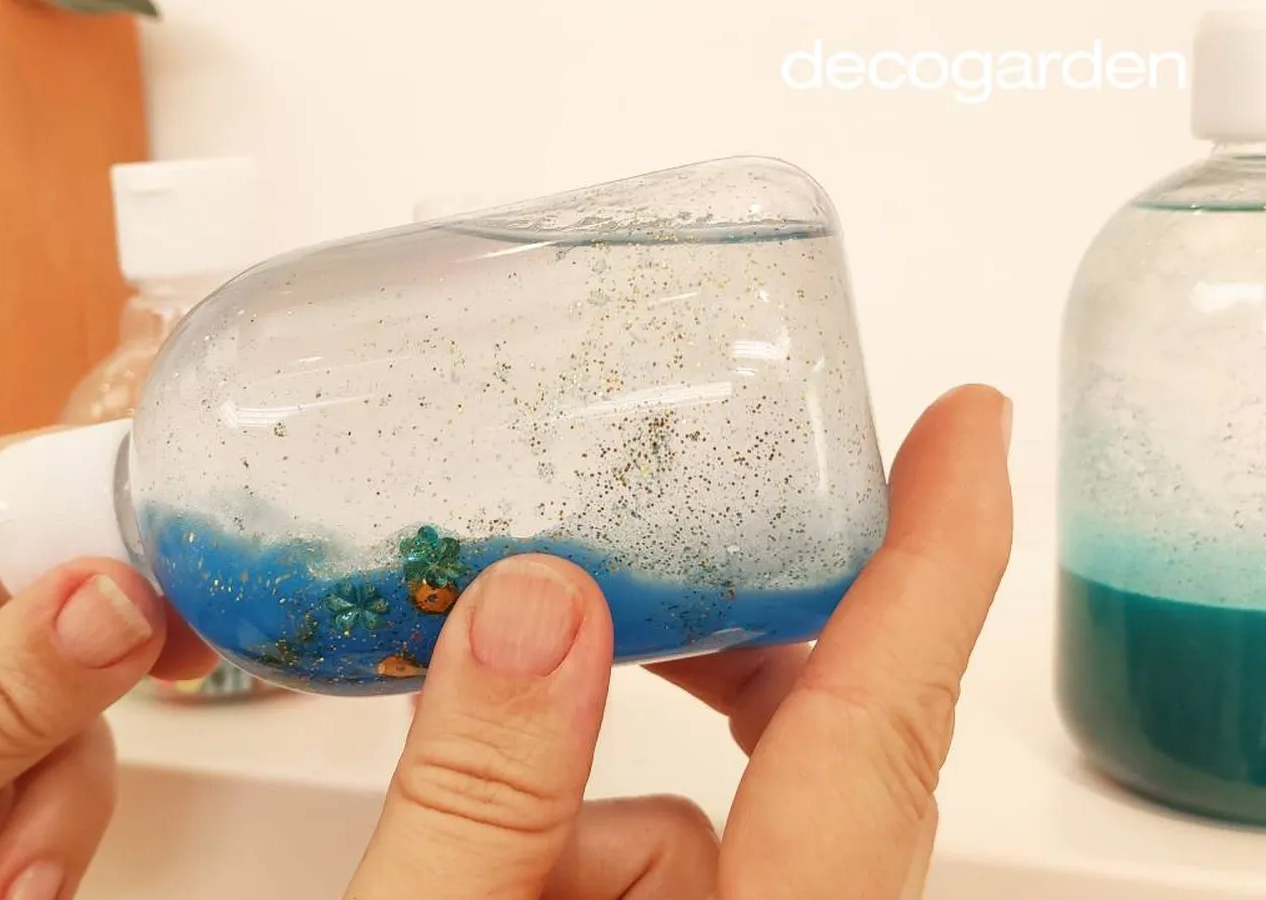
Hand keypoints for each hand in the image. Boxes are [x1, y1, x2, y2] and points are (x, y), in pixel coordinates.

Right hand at [346, 384, 1012, 898]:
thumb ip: (479, 792)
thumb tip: (535, 603)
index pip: (877, 729)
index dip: (935, 563)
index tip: (966, 427)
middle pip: (819, 749)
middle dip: (716, 651)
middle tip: (622, 561)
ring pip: (705, 811)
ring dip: (575, 788)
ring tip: (466, 810)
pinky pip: (661, 856)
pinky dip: (566, 832)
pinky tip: (472, 858)